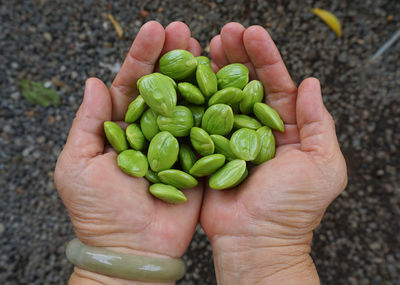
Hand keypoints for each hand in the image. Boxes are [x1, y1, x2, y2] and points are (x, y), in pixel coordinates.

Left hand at [55, 21, 202, 284]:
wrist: (132, 250)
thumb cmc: (98, 212)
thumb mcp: (77, 165)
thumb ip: (88, 123)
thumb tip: (94, 82)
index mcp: (121, 128)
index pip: (132, 85)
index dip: (142, 58)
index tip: (155, 30)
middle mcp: (151, 131)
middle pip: (163, 88)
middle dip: (172, 57)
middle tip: (184, 30)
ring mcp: (178, 144)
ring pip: (188, 103)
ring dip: (196, 75)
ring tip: (205, 46)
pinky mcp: (199, 161)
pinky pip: (209, 132)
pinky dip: (217, 108)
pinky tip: (225, 83)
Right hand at [201, 23, 347, 283]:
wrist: (255, 241)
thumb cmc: (292, 208)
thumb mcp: (323, 165)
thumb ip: (318, 124)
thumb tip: (311, 84)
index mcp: (285, 129)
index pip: (276, 84)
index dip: (266, 58)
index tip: (253, 33)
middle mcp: (255, 129)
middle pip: (245, 84)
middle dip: (236, 56)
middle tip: (224, 32)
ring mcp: (228, 139)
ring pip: (221, 97)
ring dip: (213, 70)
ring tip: (204, 45)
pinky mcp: (205, 151)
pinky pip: (199, 121)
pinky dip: (193, 99)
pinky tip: (185, 78)